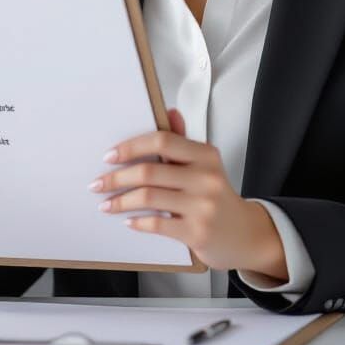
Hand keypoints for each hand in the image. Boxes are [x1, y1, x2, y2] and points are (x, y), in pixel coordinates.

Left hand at [87, 107, 284, 275]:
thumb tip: (169, 111)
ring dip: (120, 201)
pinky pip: (157, 225)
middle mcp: (206, 177)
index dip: (131, 146)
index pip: (163, 140)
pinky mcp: (197, 232)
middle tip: (98, 184)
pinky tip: (128, 221)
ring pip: (149, 198)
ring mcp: (203, 206)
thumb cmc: (218, 196)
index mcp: (205, 155)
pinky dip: (137, 222)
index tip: (109, 156)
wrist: (246, 234)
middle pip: (149, 171)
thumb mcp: (206, 164)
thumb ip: (183, 140)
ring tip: (106, 204)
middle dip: (116, 178)